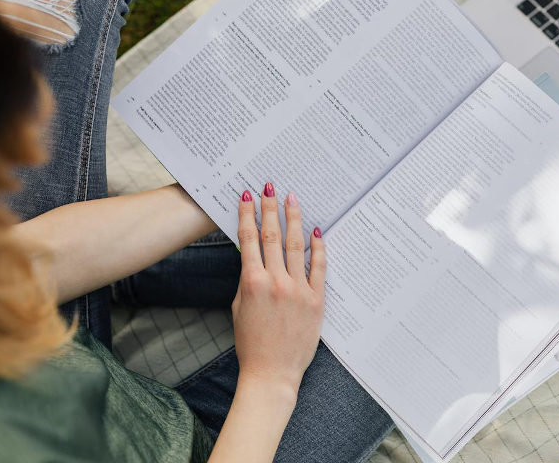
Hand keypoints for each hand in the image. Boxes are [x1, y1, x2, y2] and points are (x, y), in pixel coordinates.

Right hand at [232, 182, 325, 398]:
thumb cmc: (252, 343)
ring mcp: (298, 289)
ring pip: (296, 246)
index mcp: (252, 283)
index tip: (246, 196)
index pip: (249, 240)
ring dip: (293, 219)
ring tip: (291, 199)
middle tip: (268, 186)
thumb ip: (248, 280)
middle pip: (272, 236)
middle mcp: (276, 282)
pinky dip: (318, 247)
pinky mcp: (316, 299)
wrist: (272, 372)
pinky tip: (316, 230)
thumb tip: (255, 256)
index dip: (246, 215)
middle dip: (269, 208)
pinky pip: (319, 267)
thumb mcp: (240, 308)